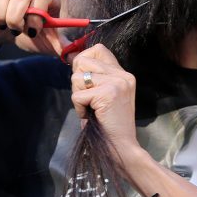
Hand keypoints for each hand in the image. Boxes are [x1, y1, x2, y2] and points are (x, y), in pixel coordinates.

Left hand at [70, 44, 141, 165]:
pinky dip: (78, 108)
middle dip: (77, 81)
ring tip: (90, 108)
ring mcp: (117, 82)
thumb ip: (95, 77)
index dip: (84, 60)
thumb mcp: (105, 95)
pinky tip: (90, 116)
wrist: (122, 147)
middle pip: (83, 61)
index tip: (84, 80)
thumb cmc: (109, 124)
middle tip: (87, 99)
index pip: (98, 49)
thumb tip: (73, 58)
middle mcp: (123, 75)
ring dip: (77, 95)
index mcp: (124, 74)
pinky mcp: (108, 93)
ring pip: (77, 77)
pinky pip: (77, 95)